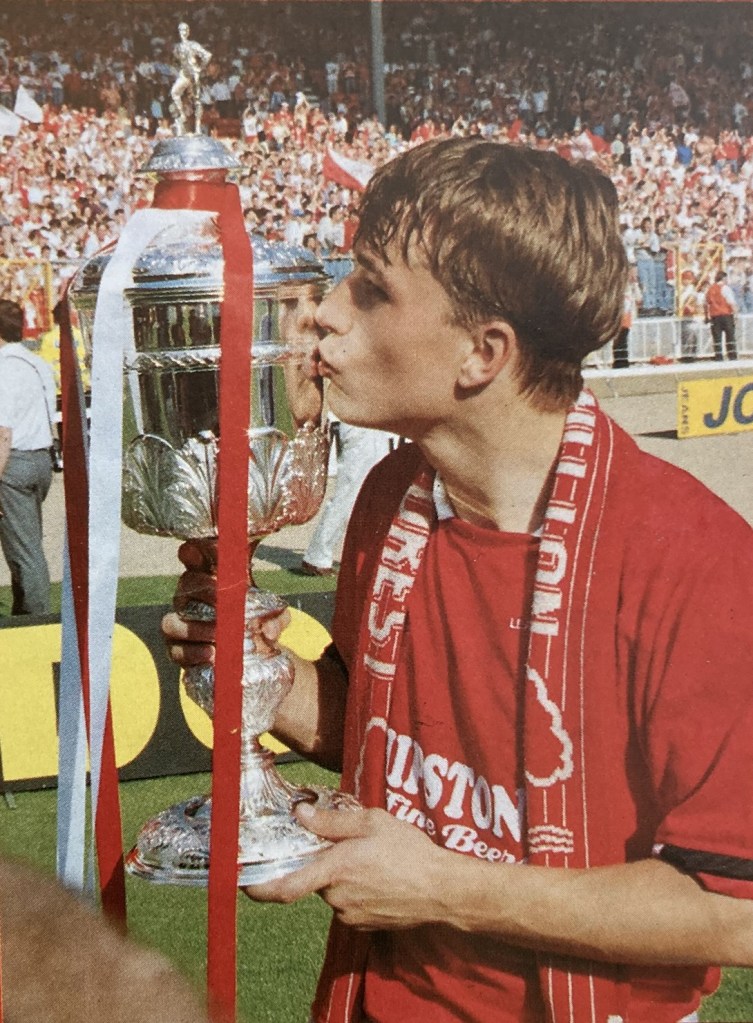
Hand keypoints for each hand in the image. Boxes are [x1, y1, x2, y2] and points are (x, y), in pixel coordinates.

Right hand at [162, 540, 289, 666]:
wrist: (248, 658)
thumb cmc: (255, 627)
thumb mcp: (273, 619)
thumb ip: (276, 618)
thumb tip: (268, 630)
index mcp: (211, 582)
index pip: (195, 558)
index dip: (194, 551)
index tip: (202, 550)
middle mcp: (190, 600)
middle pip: (185, 584)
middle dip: (204, 589)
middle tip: (223, 599)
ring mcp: (180, 625)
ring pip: (172, 621)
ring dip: (195, 627)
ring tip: (218, 635)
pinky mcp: (178, 651)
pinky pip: (176, 649)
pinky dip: (193, 652)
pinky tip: (212, 654)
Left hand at [244, 803, 447, 930]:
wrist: (442, 890)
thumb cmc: (410, 852)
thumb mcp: (372, 822)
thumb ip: (333, 821)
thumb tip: (301, 814)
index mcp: (335, 870)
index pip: (285, 886)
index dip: (259, 887)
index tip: (243, 882)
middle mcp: (337, 897)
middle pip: (315, 878)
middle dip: (325, 863)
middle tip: (350, 846)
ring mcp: (351, 915)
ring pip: (333, 890)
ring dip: (343, 876)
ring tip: (373, 860)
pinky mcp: (365, 925)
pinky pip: (349, 903)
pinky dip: (357, 889)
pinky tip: (380, 876)